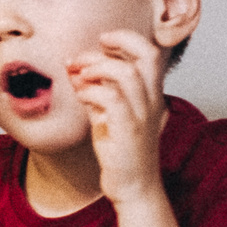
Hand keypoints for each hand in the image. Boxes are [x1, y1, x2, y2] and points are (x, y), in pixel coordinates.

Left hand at [65, 30, 167, 204]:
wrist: (132, 187)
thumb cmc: (120, 150)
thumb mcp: (105, 113)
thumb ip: (94, 89)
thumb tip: (73, 66)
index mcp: (151, 93)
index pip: (149, 52)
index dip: (125, 39)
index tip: (101, 42)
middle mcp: (153, 100)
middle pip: (148, 54)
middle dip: (117, 42)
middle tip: (86, 54)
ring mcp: (143, 115)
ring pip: (127, 73)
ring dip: (97, 67)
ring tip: (80, 76)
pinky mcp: (129, 131)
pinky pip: (111, 98)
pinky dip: (91, 91)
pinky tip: (81, 97)